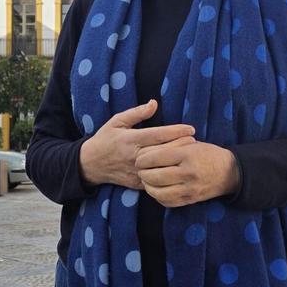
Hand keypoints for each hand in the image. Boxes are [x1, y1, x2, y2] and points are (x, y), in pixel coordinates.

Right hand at [79, 100, 195, 189]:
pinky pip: (156, 180)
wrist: (91, 164)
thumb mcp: (117, 121)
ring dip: (177, 160)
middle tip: (195, 140)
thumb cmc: (105, 139)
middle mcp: (135, 156)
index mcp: (131, 139)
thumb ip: (136, 113)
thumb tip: (154, 103)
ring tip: (191, 153)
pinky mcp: (137, 183)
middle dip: (182, 145)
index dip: (176, 131)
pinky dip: (168, 174)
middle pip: (163, 151)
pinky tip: (179, 168)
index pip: (158, 135)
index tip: (191, 128)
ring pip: (162, 167)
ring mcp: (136, 171)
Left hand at [134, 139, 239, 207]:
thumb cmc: (206, 153)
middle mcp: (187, 172)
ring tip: (147, 180)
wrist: (229, 172)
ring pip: (158, 192)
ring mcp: (189, 188)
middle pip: (153, 176)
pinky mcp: (190, 200)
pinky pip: (167, 202)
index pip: (154, 158)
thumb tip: (144, 150)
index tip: (139, 158)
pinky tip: (157, 189)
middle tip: (140, 170)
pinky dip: (158, 196)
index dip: (142, 159)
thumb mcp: (190, 143)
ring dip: (148, 186)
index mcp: (186, 154)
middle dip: (142, 173)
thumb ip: (169, 145)